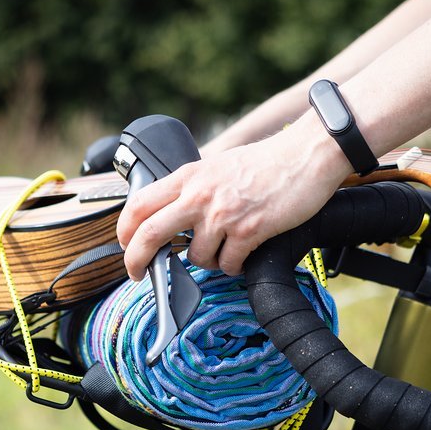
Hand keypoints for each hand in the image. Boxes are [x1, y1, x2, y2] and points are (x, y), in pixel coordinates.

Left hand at [117, 127, 350, 278]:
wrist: (306, 155)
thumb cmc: (267, 162)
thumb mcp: (217, 166)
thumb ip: (193, 187)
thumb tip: (173, 215)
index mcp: (189, 176)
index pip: (139, 204)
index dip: (124, 231)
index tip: (125, 247)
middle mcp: (200, 194)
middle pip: (151, 234)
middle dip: (137, 260)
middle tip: (140, 274)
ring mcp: (223, 214)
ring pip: (196, 257)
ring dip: (208, 261)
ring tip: (226, 249)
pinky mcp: (249, 230)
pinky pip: (228, 264)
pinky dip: (234, 266)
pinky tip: (245, 253)